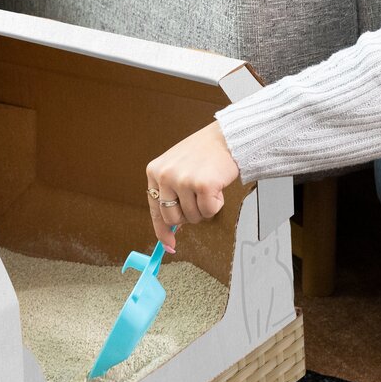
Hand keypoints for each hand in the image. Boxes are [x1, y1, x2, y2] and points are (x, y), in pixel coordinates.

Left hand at [145, 121, 240, 248]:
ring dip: (204, 207)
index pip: (154, 211)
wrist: (226, 138)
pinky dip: (217, 203)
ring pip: (193, 217)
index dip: (162, 231)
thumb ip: (170, 194)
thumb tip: (171, 229)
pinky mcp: (202, 185)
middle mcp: (165, 176)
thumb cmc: (204, 153)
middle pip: (173, 218)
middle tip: (198, 200)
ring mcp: (183, 180)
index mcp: (155, 171)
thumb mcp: (177, 168)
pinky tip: (217, 186)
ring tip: (208, 186)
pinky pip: (209, 211)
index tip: (169, 244)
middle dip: (189, 215)